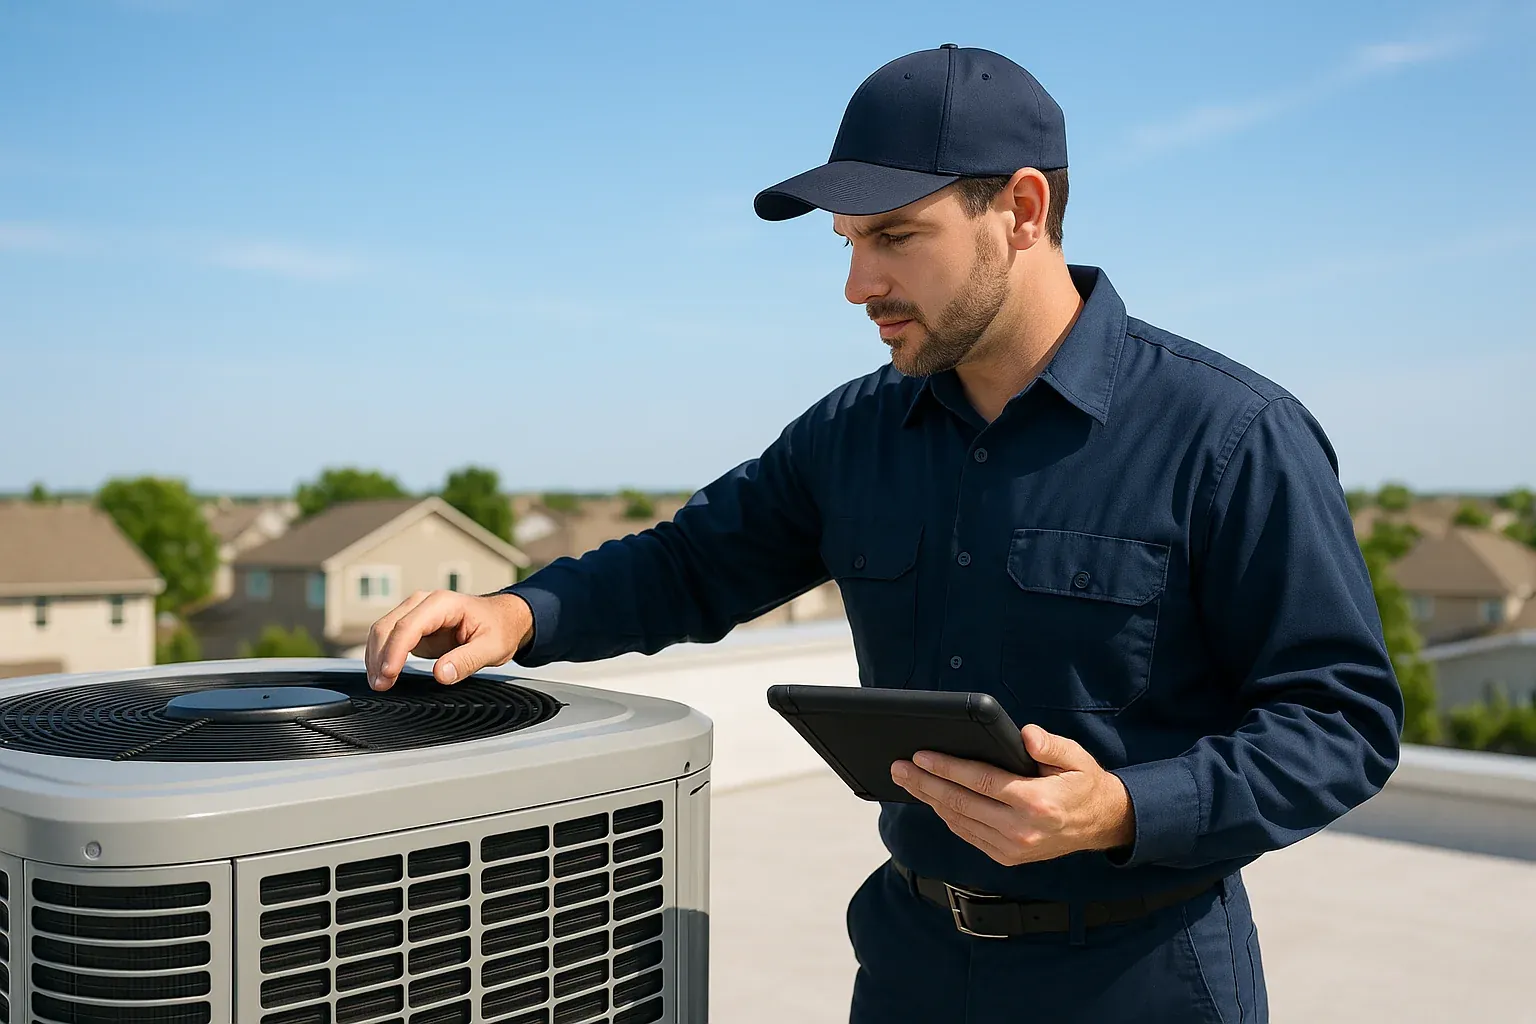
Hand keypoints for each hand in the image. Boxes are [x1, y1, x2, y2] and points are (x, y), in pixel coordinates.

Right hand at [364, 590, 533, 690]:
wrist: (503, 619)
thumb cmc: (499, 628)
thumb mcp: (492, 647)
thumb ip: (466, 660)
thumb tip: (440, 674)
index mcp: (443, 604)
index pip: (409, 626)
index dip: (395, 651)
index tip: (388, 674)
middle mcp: (424, 604)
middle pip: (388, 626)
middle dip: (379, 656)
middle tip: (381, 685)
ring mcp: (416, 613)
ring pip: (383, 631)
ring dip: (375, 656)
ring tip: (379, 683)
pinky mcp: (413, 626)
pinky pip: (389, 638)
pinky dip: (381, 655)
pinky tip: (382, 674)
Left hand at [890, 724, 1134, 865]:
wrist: (1102, 825)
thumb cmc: (1083, 784)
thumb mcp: (1076, 757)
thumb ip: (1050, 744)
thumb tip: (1025, 734)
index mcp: (1036, 802)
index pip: (979, 781)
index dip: (946, 767)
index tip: (920, 755)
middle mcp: (1021, 830)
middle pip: (960, 803)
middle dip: (925, 783)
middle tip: (898, 767)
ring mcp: (1012, 848)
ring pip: (959, 821)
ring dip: (929, 800)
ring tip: (907, 780)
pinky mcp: (1008, 857)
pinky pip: (968, 834)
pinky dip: (947, 816)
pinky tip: (932, 800)